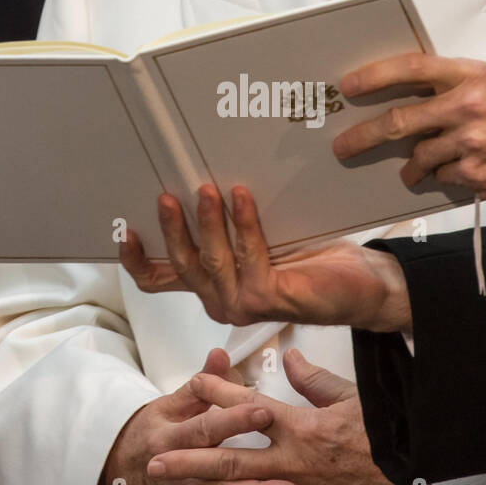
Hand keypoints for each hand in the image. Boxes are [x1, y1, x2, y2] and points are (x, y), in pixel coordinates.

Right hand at [97, 348, 310, 484]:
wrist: (118, 478)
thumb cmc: (153, 433)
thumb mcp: (170, 405)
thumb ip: (202, 384)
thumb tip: (221, 354)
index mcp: (169, 439)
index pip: (204, 430)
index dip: (232, 421)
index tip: (265, 411)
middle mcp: (178, 476)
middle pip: (217, 479)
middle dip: (253, 481)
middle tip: (291, 478)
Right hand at [119, 183, 410, 330]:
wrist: (362, 284)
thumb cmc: (311, 258)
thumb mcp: (259, 237)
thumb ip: (227, 225)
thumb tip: (198, 179)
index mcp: (212, 287)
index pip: (160, 279)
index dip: (137, 260)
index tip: (124, 229)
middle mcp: (221, 301)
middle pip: (182, 266)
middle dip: (172, 229)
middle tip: (168, 194)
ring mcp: (243, 305)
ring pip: (212, 262)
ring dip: (207, 222)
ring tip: (207, 188)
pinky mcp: (269, 300)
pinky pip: (249, 256)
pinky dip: (244, 224)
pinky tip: (243, 196)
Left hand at [147, 348, 436, 484]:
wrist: (418, 472)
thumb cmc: (384, 430)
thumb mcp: (350, 396)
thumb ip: (314, 380)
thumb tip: (291, 357)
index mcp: (299, 427)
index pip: (248, 408)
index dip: (218, 394)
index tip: (193, 384)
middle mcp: (291, 464)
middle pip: (230, 464)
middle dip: (189, 463)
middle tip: (155, 464)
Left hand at [333, 53, 485, 213]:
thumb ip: (454, 87)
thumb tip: (410, 96)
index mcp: (473, 75)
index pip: (412, 67)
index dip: (375, 75)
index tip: (350, 85)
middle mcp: (468, 104)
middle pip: (399, 120)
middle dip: (364, 136)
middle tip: (344, 145)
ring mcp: (470, 140)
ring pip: (418, 155)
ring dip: (412, 166)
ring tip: (413, 170)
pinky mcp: (474, 173)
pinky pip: (439, 177)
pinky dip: (441, 178)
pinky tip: (456, 173)